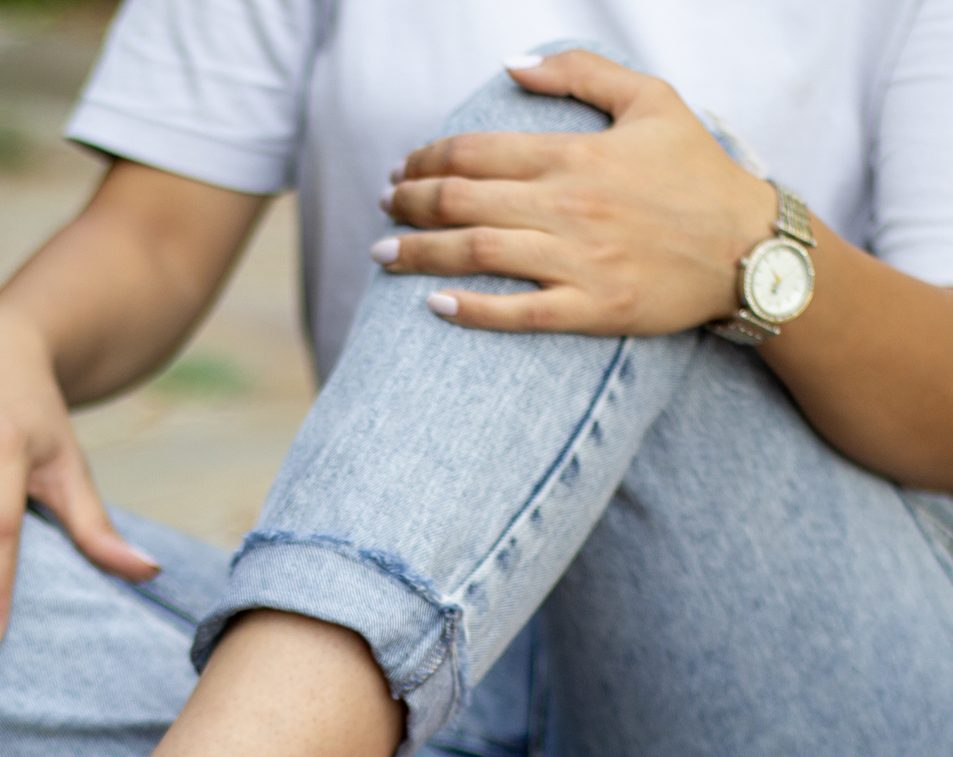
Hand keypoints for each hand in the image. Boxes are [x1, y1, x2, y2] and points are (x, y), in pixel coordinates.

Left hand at [373, 50, 776, 335]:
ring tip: (382, 255)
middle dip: (408, 204)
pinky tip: (433, 304)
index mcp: (575, 153)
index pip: (475, 152)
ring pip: (475, 254)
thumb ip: (581, 74)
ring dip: (418, 254)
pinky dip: (470, 309)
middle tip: (382, 209)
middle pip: (461, 202)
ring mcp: (578, 260)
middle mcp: (568, 205)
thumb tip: (513, 66)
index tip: (401, 171)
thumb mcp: (652, 99)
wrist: (751, 247)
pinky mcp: (591, 309)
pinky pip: (517, 312)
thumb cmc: (699, 172)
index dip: (425, 160)